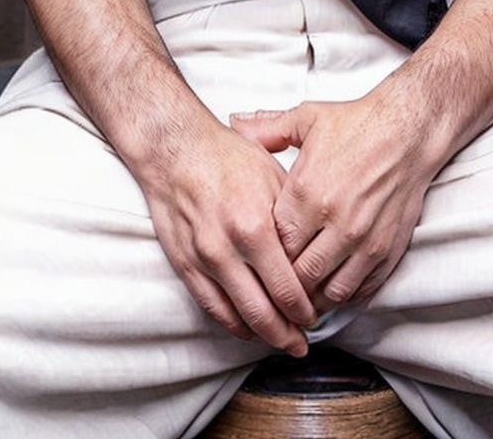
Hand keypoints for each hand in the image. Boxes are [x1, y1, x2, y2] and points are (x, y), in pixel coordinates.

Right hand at [137, 95, 316, 355]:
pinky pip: (212, 309)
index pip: (289, 288)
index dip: (306, 310)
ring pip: (238, 318)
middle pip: (265, 312)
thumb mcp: (273, 177)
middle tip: (302, 343)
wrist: (176, 148)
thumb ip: (292, 220)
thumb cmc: (226, 156)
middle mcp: (228, 249)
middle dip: (288, 334)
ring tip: (280, 340)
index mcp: (255, 226)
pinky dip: (233, 325)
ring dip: (263, 335)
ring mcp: (203, 261)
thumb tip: (314, 254)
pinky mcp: (184, 265)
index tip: (316, 315)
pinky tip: (247, 328)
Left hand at [230, 82, 431, 312]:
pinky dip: (343, 295)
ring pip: (329, 292)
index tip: (261, 258)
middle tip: (277, 286)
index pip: (274, 245)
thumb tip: (235, 123)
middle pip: (299, 276)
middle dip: (286, 284)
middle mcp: (335, 222)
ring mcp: (363, 241)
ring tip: (302, 294)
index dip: (265, 255)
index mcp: (308, 192)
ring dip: (314, 296)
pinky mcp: (387, 251)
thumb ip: (267, 128)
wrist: (408, 130)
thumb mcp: (306, 119)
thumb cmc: (358, 123)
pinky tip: (332, 286)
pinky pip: (360, 290)